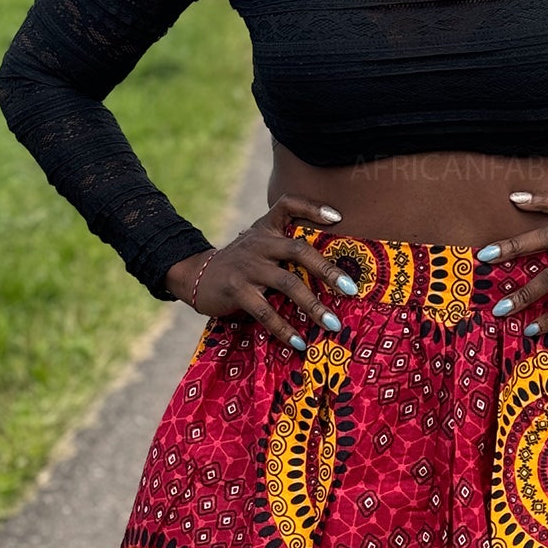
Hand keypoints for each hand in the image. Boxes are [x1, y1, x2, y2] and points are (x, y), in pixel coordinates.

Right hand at [164, 194, 362, 351]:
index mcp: (266, 229)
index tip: (337, 217)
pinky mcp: (237, 290)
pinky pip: (265, 311)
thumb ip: (284, 248)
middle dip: (327, 270)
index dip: (312, 207)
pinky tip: (299, 342)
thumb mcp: (259, 246)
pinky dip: (284, 329)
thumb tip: (329, 273)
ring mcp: (248, 267)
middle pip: (299, 250)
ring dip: (313, 306)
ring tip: (332, 324)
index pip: (288, 205)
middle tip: (350, 289)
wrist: (197, 275)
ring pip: (288, 283)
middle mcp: (259, 243)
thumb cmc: (239, 265)